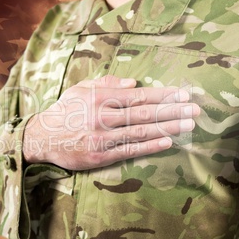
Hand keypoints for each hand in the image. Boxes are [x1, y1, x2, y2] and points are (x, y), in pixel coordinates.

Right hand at [23, 75, 199, 170]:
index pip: (137, 96)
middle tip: (195, 110)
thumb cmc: (64, 111)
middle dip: (172, 111)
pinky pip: (129, 150)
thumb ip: (106, 83)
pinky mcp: (100, 155)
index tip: (182, 94)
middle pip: (144, 113)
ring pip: (140, 131)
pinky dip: (149, 146)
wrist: (42, 137)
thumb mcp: (80, 89)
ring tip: (188, 125)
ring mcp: (102, 137)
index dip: (162, 95)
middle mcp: (102, 116)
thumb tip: (133, 83)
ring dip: (167, 127)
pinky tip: (167, 142)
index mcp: (99, 98)